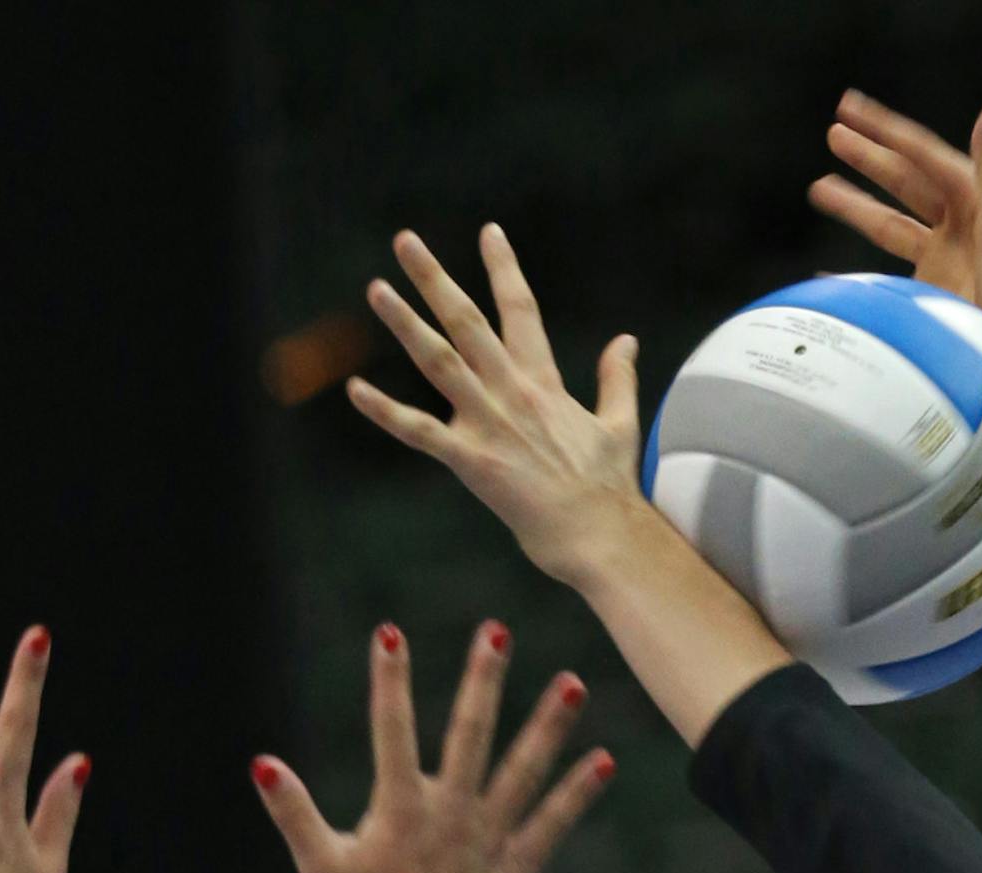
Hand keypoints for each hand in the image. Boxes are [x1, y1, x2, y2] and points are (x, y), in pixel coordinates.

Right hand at [249, 621, 611, 872]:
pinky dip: (576, 794)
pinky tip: (603, 761)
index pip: (391, 730)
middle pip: (470, 733)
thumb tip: (262, 764)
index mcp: (401, 809)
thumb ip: (293, 812)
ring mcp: (489, 837)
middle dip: (483, 679)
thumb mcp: (320, 867)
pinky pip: (551, 824)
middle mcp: (451, 813)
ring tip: (573, 682)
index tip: (389, 633)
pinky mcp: (514, 867)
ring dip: (548, 724)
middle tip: (497, 632)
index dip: (388, 680)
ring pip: (523, 769)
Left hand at [349, 226, 643, 588]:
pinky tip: (355, 390)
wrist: (599, 532)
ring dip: (405, 322)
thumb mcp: (619, 421)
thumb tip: (625, 340)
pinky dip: (385, 411)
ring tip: (376, 289)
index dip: (503, 268)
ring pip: (438, 360)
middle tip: (405, 241)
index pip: (520, 309)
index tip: (488, 231)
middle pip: (467, 320)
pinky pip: (418, 431)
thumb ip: (616, 376)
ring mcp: (489, 422)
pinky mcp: (471, 460)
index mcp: (544, 380)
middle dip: (434, 278)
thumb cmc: (608, 485)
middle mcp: (512, 390)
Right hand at [811, 97, 981, 356]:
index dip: (886, 131)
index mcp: (970, 199)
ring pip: (885, 221)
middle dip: (867, 156)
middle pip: (902, 181)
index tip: (852, 110)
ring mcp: (938, 256)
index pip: (922, 156)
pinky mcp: (926, 288)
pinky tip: (827, 272)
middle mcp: (953, 223)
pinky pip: (880, 271)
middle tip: (834, 132)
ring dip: (853, 203)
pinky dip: (852, 271)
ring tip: (819, 187)